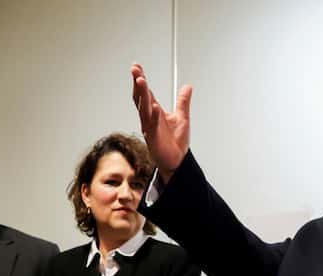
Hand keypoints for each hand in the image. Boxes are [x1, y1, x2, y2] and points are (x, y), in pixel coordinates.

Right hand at [131, 63, 192, 182]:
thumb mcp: (182, 118)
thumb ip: (183, 102)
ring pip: (143, 108)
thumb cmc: (176, 143)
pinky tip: (154, 105)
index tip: (137, 67)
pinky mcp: (154, 138)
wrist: (177, 162)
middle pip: (141, 98)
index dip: (141, 80)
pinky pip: (152, 125)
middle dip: (138, 83)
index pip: (146, 93)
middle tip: (135, 70)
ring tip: (141, 80)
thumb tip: (187, 87)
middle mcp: (149, 119)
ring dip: (142, 94)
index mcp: (155, 113)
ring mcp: (150, 128)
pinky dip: (154, 115)